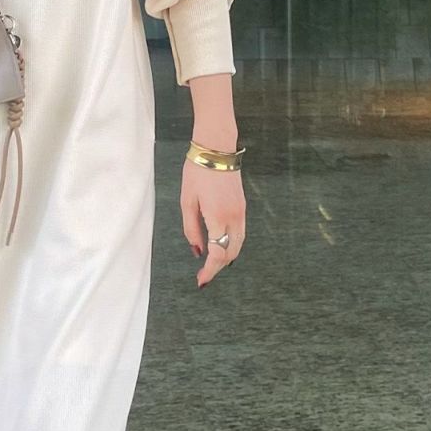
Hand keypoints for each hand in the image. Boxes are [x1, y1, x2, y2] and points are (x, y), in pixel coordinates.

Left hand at [181, 161, 244, 286]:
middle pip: (230, 253)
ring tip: (211, 265)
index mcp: (218, 216)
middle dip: (218, 267)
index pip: (216, 253)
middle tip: (204, 276)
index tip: (201, 280)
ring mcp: (241, 212)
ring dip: (226, 258)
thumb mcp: (187, 202)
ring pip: (238, 245)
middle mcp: (234, 217)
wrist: (216, 149)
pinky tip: (220, 248)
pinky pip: (240, 234)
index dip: (209, 270)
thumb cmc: (197, 172)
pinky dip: (231, 245)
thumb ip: (192, 230)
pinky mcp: (243, 207)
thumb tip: (197, 251)